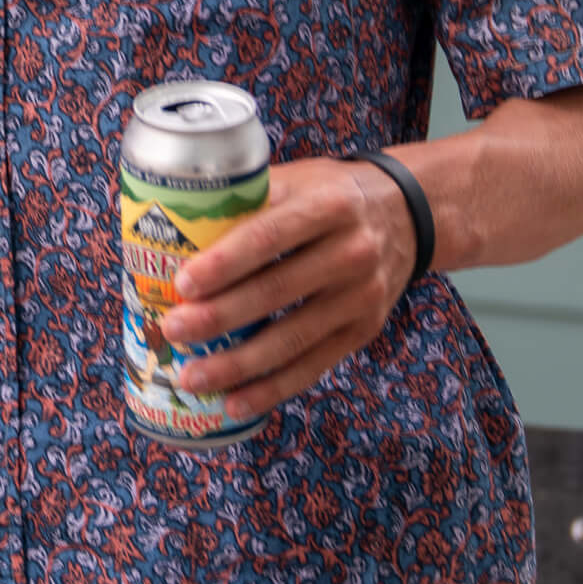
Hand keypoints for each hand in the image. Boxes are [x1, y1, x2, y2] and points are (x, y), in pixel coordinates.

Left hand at [158, 156, 415, 421]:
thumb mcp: (300, 180)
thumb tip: (173, 227)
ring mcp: (362, 296)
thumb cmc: (332, 195)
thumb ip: (250, 200)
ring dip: (237, 364)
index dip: (226, 262)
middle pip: (276, 291)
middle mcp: (352, 252)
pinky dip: (272, 388)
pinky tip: (234, 403)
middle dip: (219, 317)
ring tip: (191, 376)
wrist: (409, 214)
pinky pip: (313, 366)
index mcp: (329, 206)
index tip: (183, 283)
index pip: (270, 236)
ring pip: (293, 339)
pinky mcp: (364, 331)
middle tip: (172, 330)